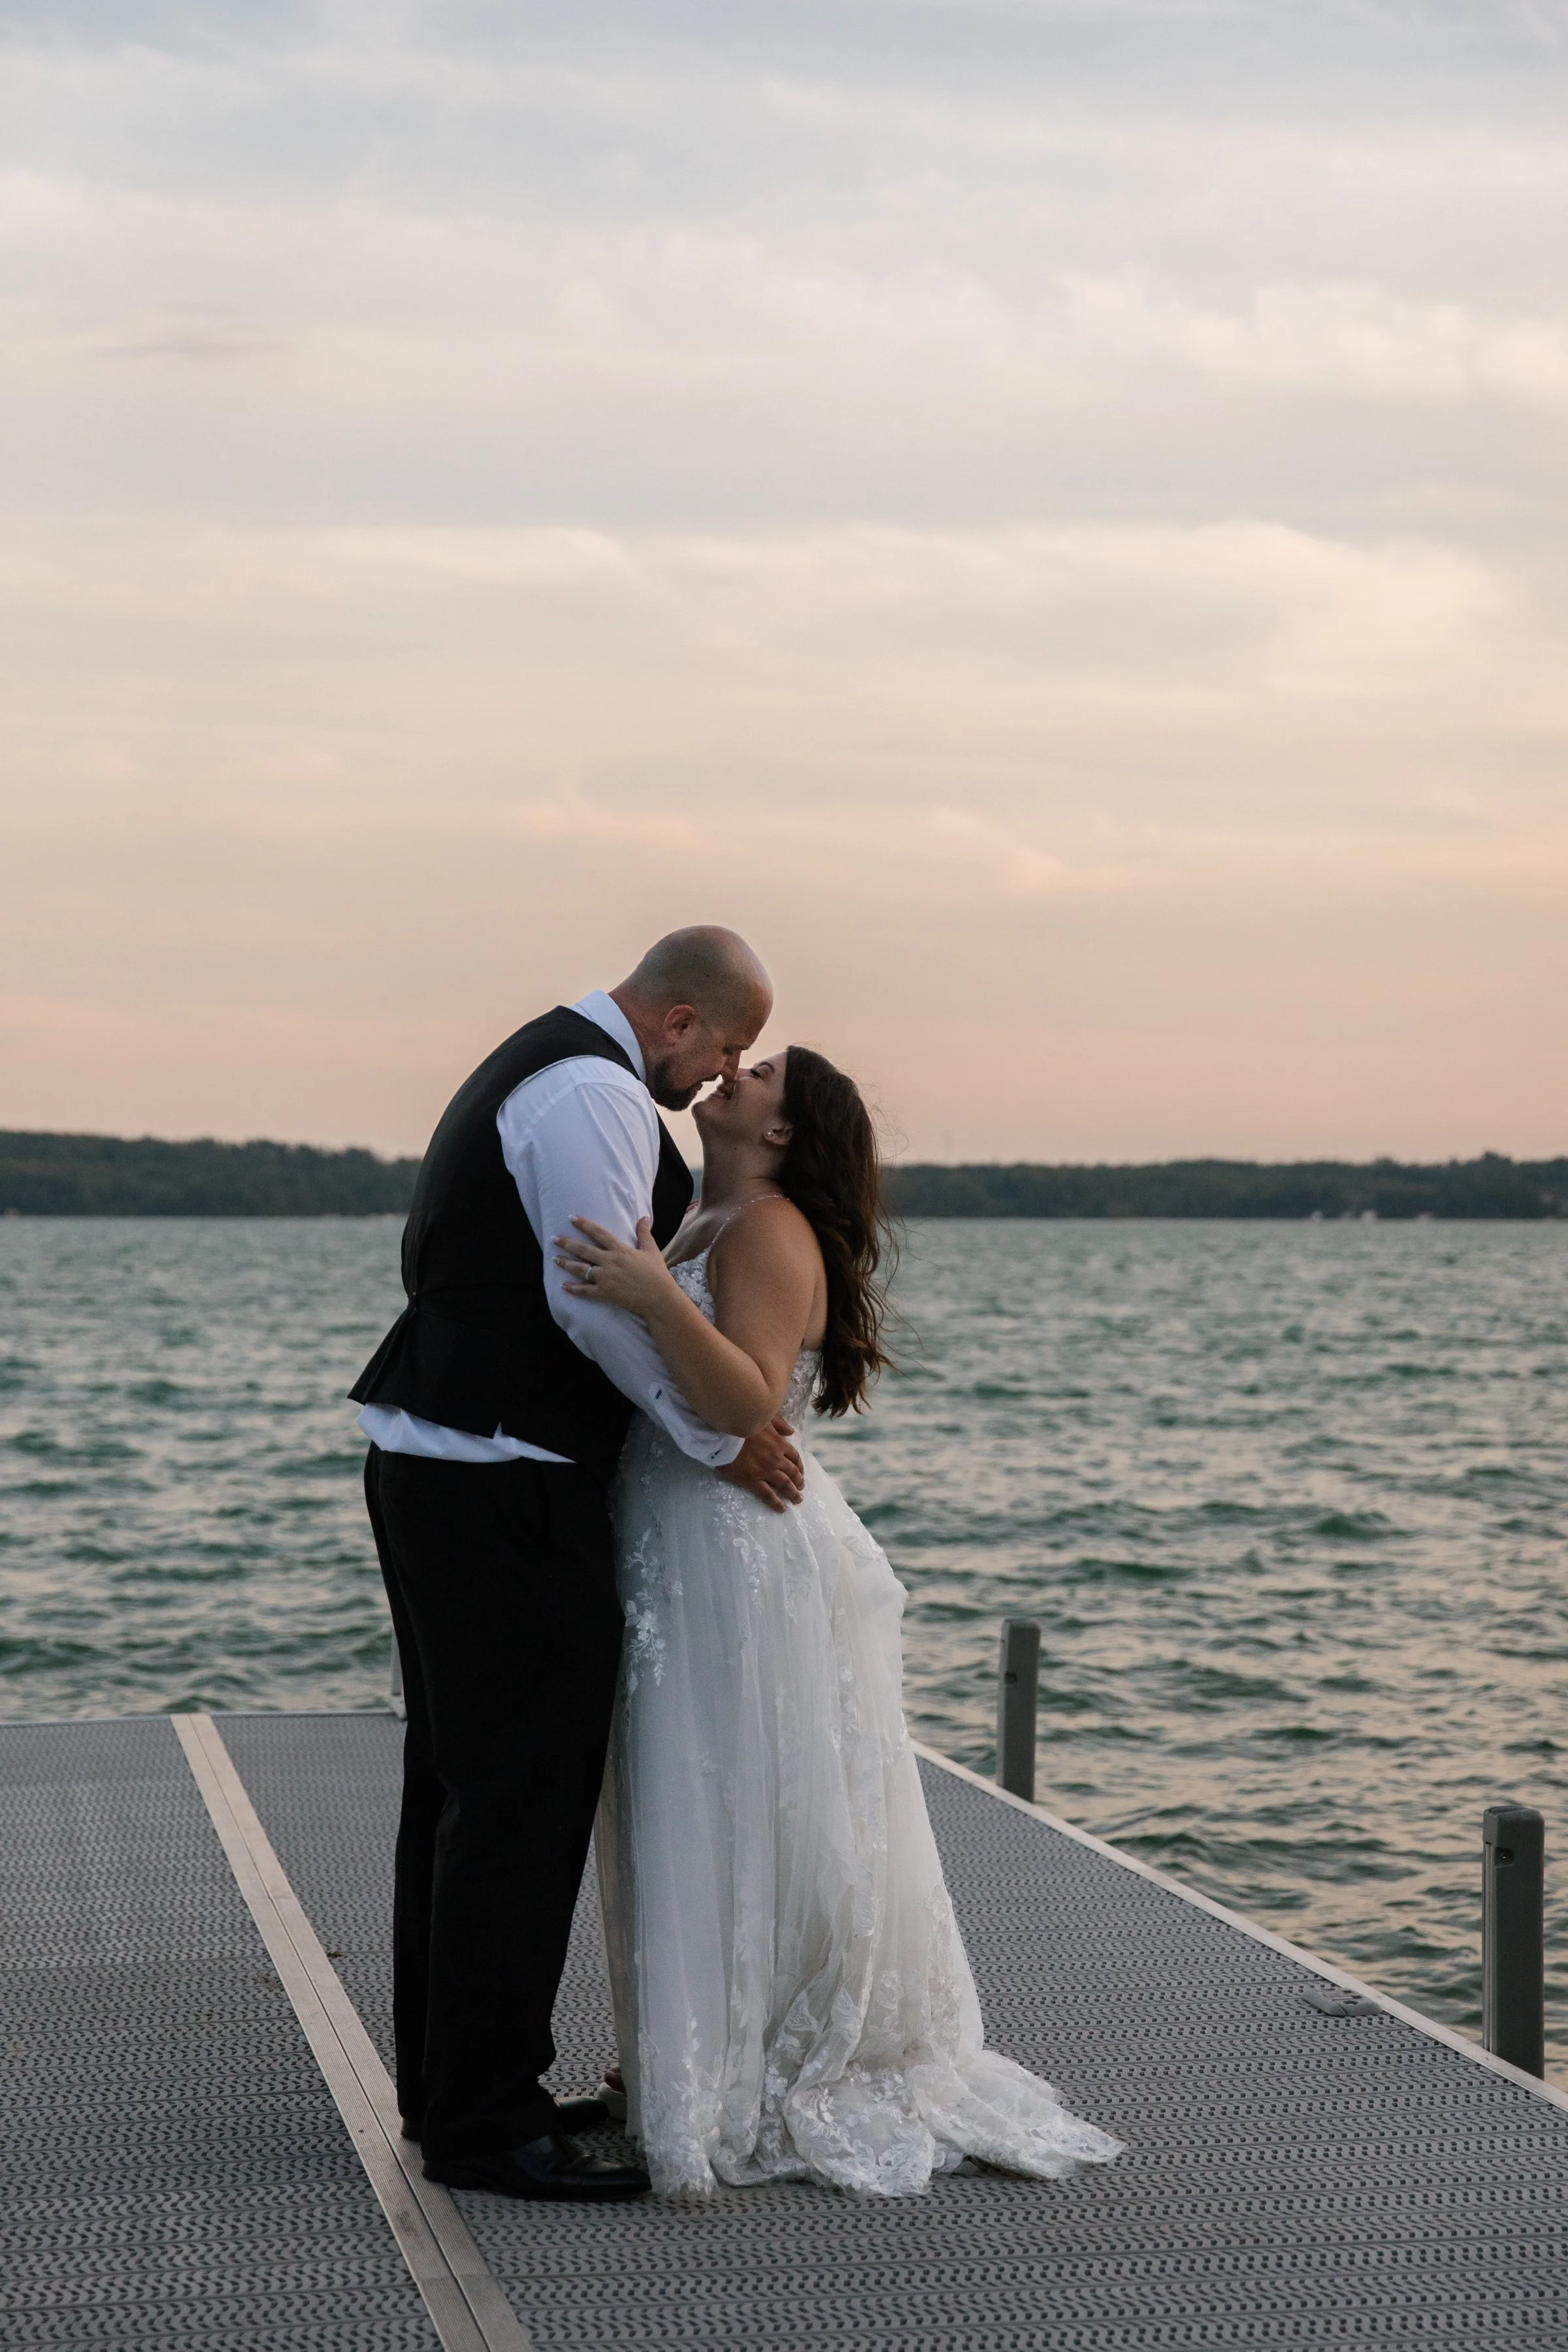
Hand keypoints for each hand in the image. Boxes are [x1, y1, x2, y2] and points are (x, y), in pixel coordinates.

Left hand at [554, 1216, 673, 1314]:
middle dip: (567, 1243)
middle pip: (583, 1250)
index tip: (572, 1218)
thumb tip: (643, 1217)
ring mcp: (606, 1278)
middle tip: (554, 1238)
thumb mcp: (651, 1251)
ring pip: (580, 1269)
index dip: (584, 1224)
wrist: (659, 1299)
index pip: (599, 1233)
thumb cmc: (657, 1274)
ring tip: (554, 1258)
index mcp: (620, 1250)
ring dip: (565, 1263)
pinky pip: (585, 1291)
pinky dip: (573, 1289)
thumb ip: (644, 1233)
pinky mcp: (605, 1293)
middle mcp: (610, 1262)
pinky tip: (563, 1286)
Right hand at [717, 1416, 804, 1512]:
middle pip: (792, 1472)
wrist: (724, 1435)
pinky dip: (776, 1503)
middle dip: (798, 1480)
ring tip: (797, 1499)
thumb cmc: (742, 1424)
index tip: (800, 1471)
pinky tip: (782, 1508)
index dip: (799, 1465)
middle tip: (801, 1487)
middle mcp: (776, 1458)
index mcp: (778, 1443)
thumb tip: (791, 1432)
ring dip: (792, 1493)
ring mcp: (765, 1471)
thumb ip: (779, 1424)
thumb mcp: (764, 1418)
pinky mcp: (752, 1480)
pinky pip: (767, 1495)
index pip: (794, 1456)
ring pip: (784, 1484)